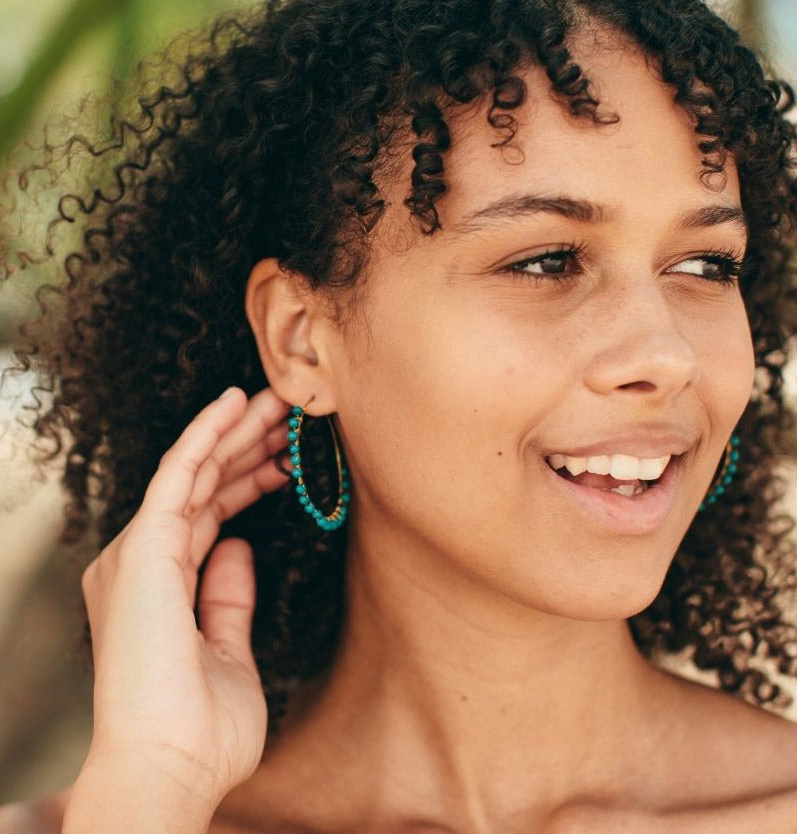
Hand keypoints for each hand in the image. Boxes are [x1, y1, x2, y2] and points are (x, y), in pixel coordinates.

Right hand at [76, 386, 290, 808]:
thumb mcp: (229, 648)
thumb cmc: (201, 728)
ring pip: (195, 471)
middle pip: (203, 486)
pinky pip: (180, 474)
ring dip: (236, 431)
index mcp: (161, 586)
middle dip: (247, 445)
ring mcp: (139, 553)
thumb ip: (228, 596)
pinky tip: (234, 404)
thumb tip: (237, 547)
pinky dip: (206, 434)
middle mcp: (143, 563)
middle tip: (288, 413)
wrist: (171, 766)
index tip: (288, 458)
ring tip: (277, 399)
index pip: (208, 515)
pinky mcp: (146, 548)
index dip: (248, 481)